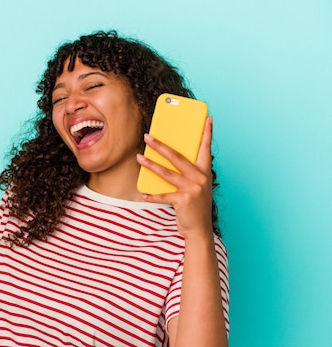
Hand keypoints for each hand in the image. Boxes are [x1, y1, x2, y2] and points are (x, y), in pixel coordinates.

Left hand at [136, 116, 213, 238]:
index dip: (207, 132)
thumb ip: (187, 173)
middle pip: (178, 157)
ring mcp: (192, 189)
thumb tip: (166, 160)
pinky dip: (152, 194)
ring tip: (139, 157)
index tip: (207, 117)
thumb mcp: (196, 187)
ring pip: (167, 173)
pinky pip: (163, 195)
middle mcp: (200, 178)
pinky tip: (143, 193)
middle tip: (149, 136)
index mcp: (204, 172)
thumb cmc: (194, 206)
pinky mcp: (183, 200)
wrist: (199, 229)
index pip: (206, 148)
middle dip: (161, 145)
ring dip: (150, 164)